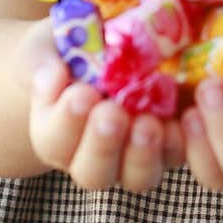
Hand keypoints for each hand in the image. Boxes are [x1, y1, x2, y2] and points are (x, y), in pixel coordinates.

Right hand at [13, 18, 183, 191]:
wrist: (103, 46)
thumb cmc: (67, 49)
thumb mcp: (46, 46)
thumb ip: (41, 62)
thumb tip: (52, 76)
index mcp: (55, 134)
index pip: (54, 142)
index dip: (67, 123)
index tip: (82, 94)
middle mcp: (92, 156)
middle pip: (93, 173)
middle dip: (103, 147)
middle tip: (112, 115)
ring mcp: (132, 156)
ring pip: (136, 177)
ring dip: (142, 154)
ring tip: (148, 124)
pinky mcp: (167, 144)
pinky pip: (176, 155)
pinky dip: (178, 142)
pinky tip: (181, 119)